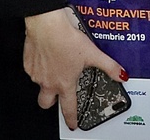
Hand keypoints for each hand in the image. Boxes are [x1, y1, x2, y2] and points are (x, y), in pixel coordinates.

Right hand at [23, 8, 126, 130]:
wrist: (47, 26)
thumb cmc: (67, 39)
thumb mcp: (93, 53)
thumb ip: (109, 66)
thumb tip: (121, 74)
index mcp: (65, 83)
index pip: (68, 108)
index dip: (71, 118)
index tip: (73, 124)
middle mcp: (49, 82)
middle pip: (46, 104)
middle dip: (52, 102)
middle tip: (59, 94)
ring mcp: (37, 75)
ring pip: (39, 85)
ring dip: (47, 80)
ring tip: (56, 64)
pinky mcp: (28, 65)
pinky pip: (33, 71)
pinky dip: (39, 67)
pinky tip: (47, 55)